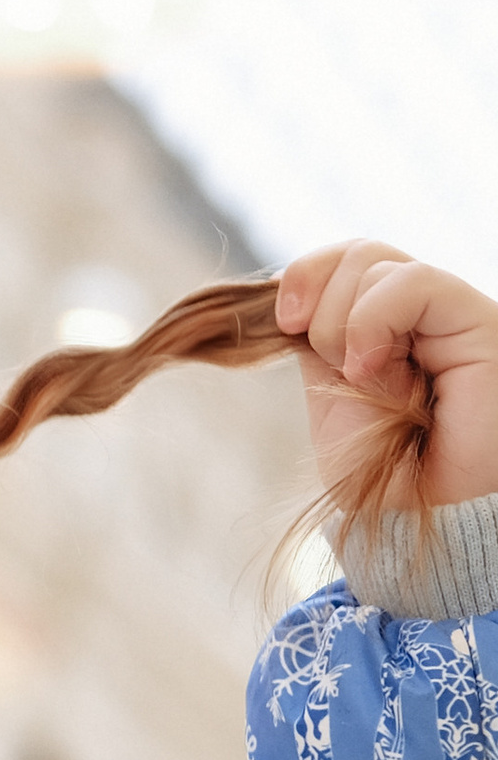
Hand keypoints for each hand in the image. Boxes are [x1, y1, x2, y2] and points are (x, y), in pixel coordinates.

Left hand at [280, 240, 497, 511]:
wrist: (425, 508)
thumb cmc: (386, 470)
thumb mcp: (331, 401)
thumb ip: (318, 344)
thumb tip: (296, 300)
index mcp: (382, 329)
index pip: (342, 262)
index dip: (303, 277)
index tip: (284, 323)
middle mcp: (419, 314)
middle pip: (355, 252)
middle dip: (318, 304)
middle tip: (333, 364)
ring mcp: (446, 313)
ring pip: (374, 260)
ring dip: (342, 323)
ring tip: (362, 377)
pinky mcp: (475, 319)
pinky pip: (413, 281)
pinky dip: (371, 320)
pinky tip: (371, 368)